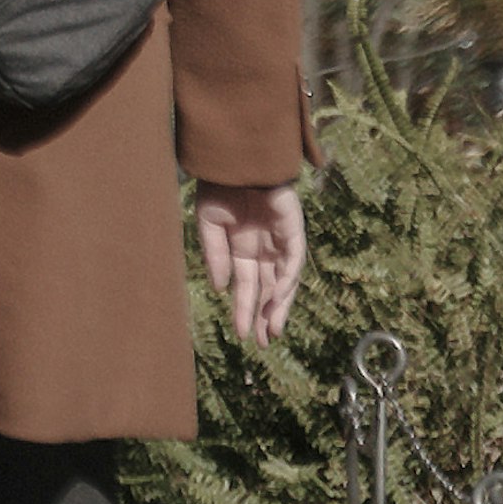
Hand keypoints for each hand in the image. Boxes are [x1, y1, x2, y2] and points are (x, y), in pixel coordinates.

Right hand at [193, 180, 305, 353]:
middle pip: (267, 290)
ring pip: (283, 282)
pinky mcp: (293, 231)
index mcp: (242, 248)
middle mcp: (263, 249)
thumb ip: (215, 255)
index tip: (240, 334)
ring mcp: (280, 241)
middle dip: (263, 316)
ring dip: (278, 307)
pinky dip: (286, 282)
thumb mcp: (209, 225)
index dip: (243, 309)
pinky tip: (276, 300)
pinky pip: (293, 262)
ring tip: (271, 332)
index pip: (246, 286)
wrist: (236, 160)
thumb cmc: (220, 187)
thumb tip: (220, 288)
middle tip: (260, 343)